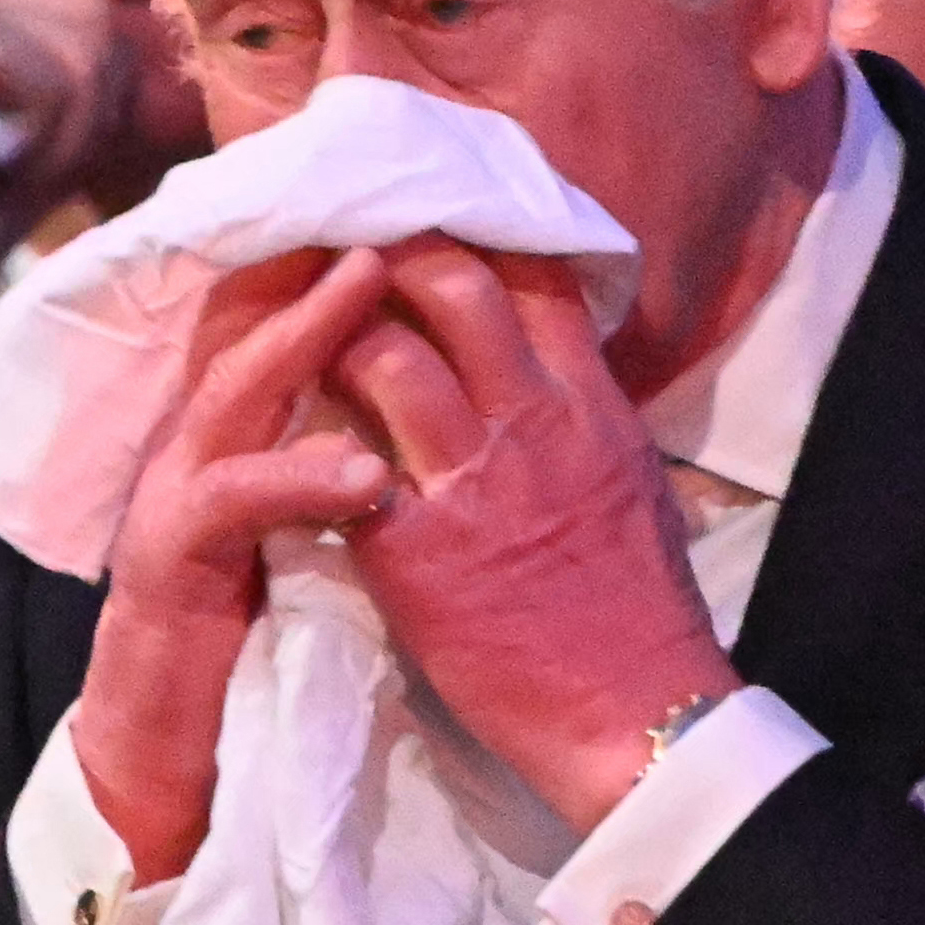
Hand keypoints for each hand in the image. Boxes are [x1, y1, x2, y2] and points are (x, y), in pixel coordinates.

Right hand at [0, 0, 151, 417]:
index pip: (88, 15)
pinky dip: (46, 149)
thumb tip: (166, 46)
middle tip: (20, 176)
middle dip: (87, 116)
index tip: (36, 163)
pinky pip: (63, 86)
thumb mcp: (35, 138)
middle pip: (97, 25)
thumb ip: (85, 86)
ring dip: (68, 139)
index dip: (94, 100)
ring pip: (91, 55)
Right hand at [70, 250, 396, 882]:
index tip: (403, 191)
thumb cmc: (256, 621)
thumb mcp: (309, 513)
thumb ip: (341, 436)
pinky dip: (298, 478)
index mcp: (238, 425)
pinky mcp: (170, 563)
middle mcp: (200, 440)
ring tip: (368, 279)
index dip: (328, 246)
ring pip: (235, 387)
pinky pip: (234, 503)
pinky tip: (363, 473)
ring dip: (302, 329)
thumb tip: (429, 375)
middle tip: (389, 196)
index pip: (276, 310)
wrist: (169, 743)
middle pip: (249, 319)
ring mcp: (177, 494)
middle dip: (314, 253)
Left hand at [330, 237, 741, 836]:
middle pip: (454, 286)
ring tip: (303, 329)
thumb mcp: (635, 480)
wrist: (632, 709)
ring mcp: (469, 479)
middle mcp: (530, 419)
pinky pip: (342, 462)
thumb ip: (592, 412)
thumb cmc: (643, 606)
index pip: (537, 278)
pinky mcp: (412, 547)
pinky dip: (308, 441)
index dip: (480, 234)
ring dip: (336, 333)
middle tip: (349, 243)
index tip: (435, 215)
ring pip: (384, 355)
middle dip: (396, 253)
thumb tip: (565, 367)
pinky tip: (281, 431)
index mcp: (590, 402)